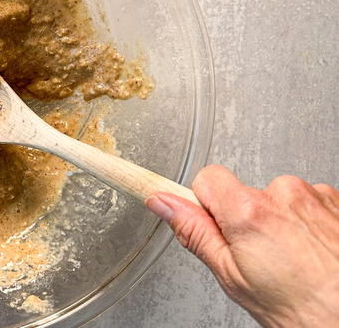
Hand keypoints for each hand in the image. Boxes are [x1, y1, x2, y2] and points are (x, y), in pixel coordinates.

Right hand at [146, 165, 338, 326]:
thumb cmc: (302, 309)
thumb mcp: (233, 277)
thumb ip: (194, 233)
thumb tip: (164, 203)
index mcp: (250, 212)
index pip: (208, 178)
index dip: (206, 203)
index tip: (210, 220)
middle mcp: (284, 195)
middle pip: (246, 193)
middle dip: (247, 220)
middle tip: (261, 258)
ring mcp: (315, 196)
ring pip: (279, 200)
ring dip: (282, 223)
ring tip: (294, 261)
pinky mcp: (337, 202)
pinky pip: (309, 204)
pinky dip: (308, 225)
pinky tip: (313, 253)